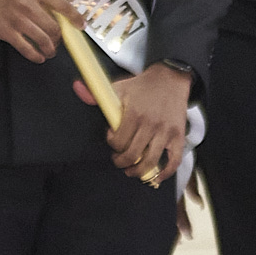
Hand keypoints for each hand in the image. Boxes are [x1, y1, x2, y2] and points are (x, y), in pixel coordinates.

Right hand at [0, 0, 81, 62]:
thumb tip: (60, 10)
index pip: (61, 4)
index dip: (74, 16)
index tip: (81, 25)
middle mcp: (27, 4)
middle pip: (54, 26)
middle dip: (59, 37)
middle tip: (58, 39)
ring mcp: (16, 19)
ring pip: (43, 39)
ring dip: (50, 48)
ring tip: (51, 50)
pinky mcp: (6, 32)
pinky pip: (26, 48)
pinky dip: (36, 55)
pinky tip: (39, 57)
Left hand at [83, 62, 190, 179]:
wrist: (170, 78)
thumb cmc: (142, 86)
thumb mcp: (118, 87)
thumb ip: (97, 93)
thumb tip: (77, 88)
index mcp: (134, 113)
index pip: (118, 141)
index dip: (112, 144)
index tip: (112, 139)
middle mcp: (150, 124)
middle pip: (132, 155)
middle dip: (121, 162)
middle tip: (118, 159)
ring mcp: (166, 131)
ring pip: (150, 161)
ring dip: (138, 171)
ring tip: (131, 170)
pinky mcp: (178, 136)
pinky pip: (174, 160)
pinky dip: (165, 173)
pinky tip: (156, 176)